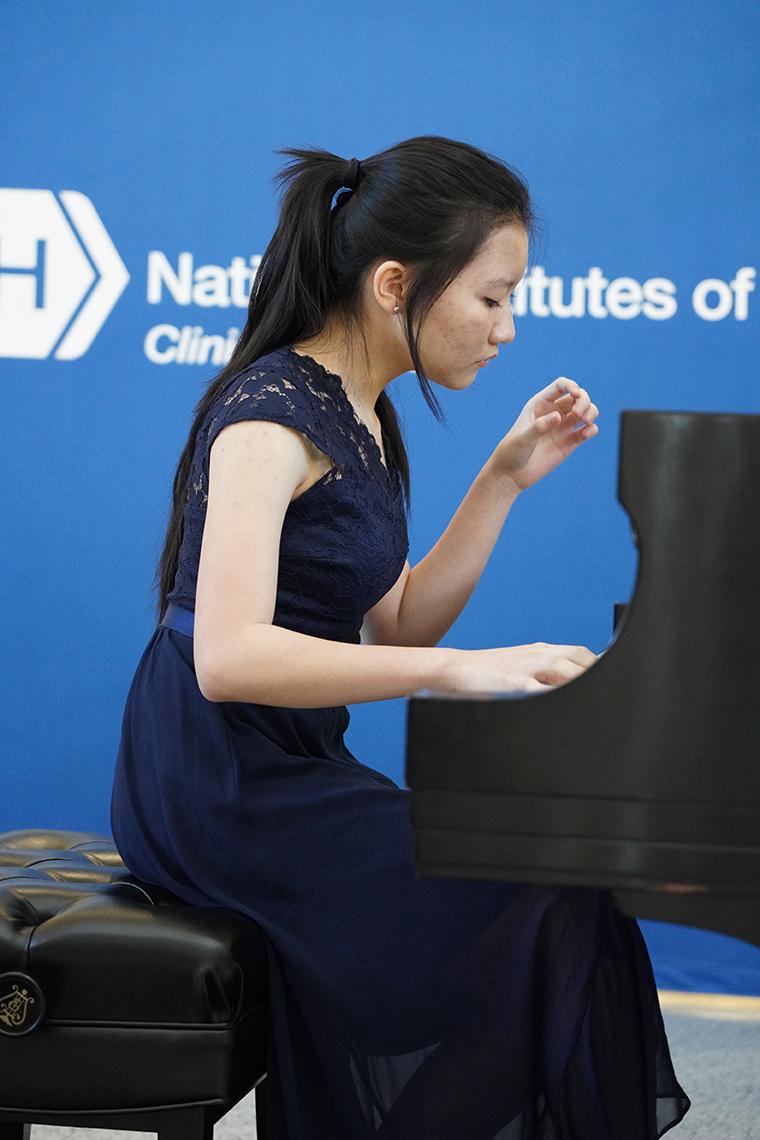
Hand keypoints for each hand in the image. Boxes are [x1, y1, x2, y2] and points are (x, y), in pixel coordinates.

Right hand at [439, 642, 597, 694]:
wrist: (454, 669)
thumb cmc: (489, 673)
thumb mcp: (522, 665)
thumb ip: (546, 671)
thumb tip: (571, 682)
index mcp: (542, 651)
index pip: (582, 654)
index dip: (600, 667)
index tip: (614, 682)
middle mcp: (539, 655)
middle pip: (580, 662)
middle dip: (597, 676)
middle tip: (610, 698)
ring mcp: (526, 668)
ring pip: (565, 671)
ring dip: (581, 683)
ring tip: (596, 705)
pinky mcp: (512, 683)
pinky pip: (538, 689)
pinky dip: (552, 695)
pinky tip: (563, 707)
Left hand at [490, 377, 598, 491]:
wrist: (512, 474)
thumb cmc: (512, 452)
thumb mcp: (523, 438)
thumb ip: (540, 426)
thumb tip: (558, 417)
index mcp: (540, 404)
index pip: (561, 385)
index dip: (572, 385)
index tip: (576, 394)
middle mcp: (554, 412)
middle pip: (578, 396)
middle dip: (584, 401)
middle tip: (579, 415)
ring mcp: (563, 427)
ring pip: (586, 411)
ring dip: (592, 412)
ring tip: (585, 422)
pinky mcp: (570, 443)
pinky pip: (588, 430)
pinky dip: (592, 429)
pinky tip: (586, 434)